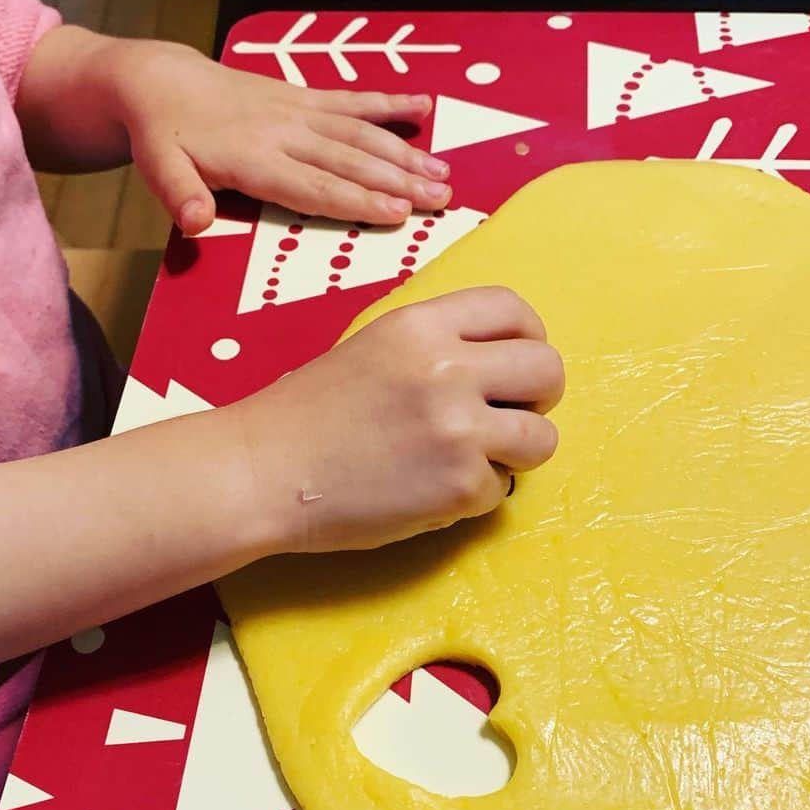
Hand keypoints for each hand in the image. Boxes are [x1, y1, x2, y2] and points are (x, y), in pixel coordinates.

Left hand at [101, 40, 450, 232]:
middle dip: (398, 181)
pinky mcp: (303, 95)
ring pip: (360, 132)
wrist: (159, 81)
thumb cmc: (163, 137)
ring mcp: (298, 110)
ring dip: (404, 152)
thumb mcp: (158, 169)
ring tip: (442, 172)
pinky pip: (352, 99)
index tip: (396, 213)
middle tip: (441, 199)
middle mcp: (284, 132)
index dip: (356, 201)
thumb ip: (180, 196)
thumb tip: (197, 222)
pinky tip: (425, 104)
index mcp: (254, 157)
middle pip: (349, 161)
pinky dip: (389, 102)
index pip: (313, 187)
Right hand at [234, 288, 564, 552]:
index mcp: (423, 325)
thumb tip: (503, 366)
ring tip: (471, 459)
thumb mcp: (375, 347)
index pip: (516, 312)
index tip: (514, 366)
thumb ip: (437, 346)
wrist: (261, 471)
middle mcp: (448, 368)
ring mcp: (457, 428)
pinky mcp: (457, 486)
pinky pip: (501, 490)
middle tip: (506, 418)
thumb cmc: (309, 412)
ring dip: (515, 453)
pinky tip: (428, 490)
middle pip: (548, 370)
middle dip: (537, 398)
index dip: (528, 340)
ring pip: (541, 438)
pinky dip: (472, 497)